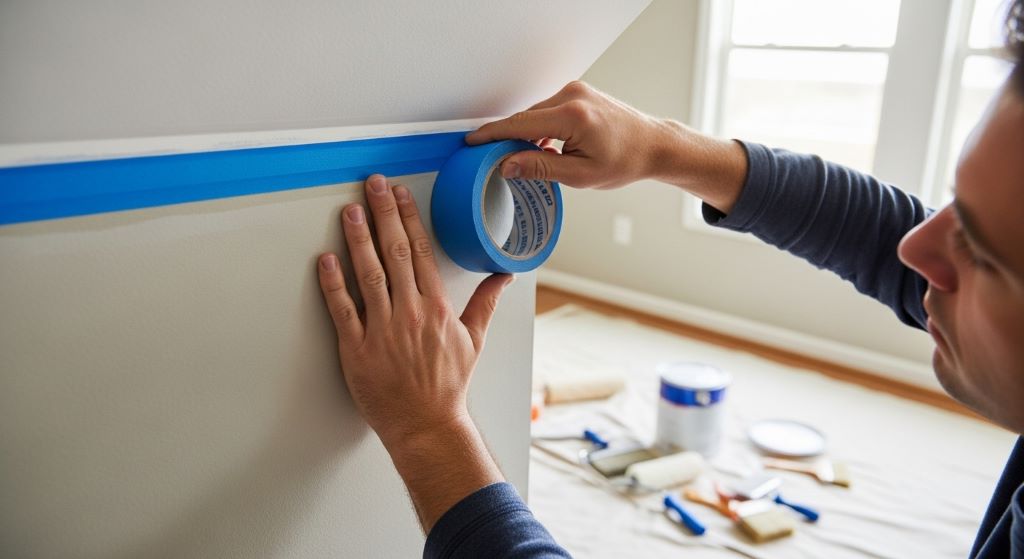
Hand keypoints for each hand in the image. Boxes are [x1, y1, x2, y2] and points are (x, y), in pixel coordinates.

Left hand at [316, 174, 512, 445]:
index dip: (409, 217)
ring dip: (358, 239)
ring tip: (350, 210)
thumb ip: (486, 303)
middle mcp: (410, 313)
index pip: (422, 251)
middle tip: (373, 184)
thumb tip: (504, 276)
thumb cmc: (448, 385)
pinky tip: (326, 260)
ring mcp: (382, 330)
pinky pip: (343, 310)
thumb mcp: (475, 340)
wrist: (427, 425)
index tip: (401, 193)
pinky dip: (333, 284)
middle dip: (383, 214)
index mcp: (437, 307)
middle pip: (395, 252)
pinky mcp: (357, 350)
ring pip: (368, 274)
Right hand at [466, 80, 747, 211]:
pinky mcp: (577, 92)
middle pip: (524, 119)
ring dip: (528, 136)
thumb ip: (540, 168)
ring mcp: (575, 90)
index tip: (471, 142)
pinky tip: (548, 147)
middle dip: (509, 140)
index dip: (491, 135)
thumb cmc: (625, 161)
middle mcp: (572, 96)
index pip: (519, 124)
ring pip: (534, 115)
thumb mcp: (580, 175)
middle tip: (499, 164)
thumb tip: (507, 165)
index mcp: (572, 117)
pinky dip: (541, 128)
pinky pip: (547, 110)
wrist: (652, 144)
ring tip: (535, 161)